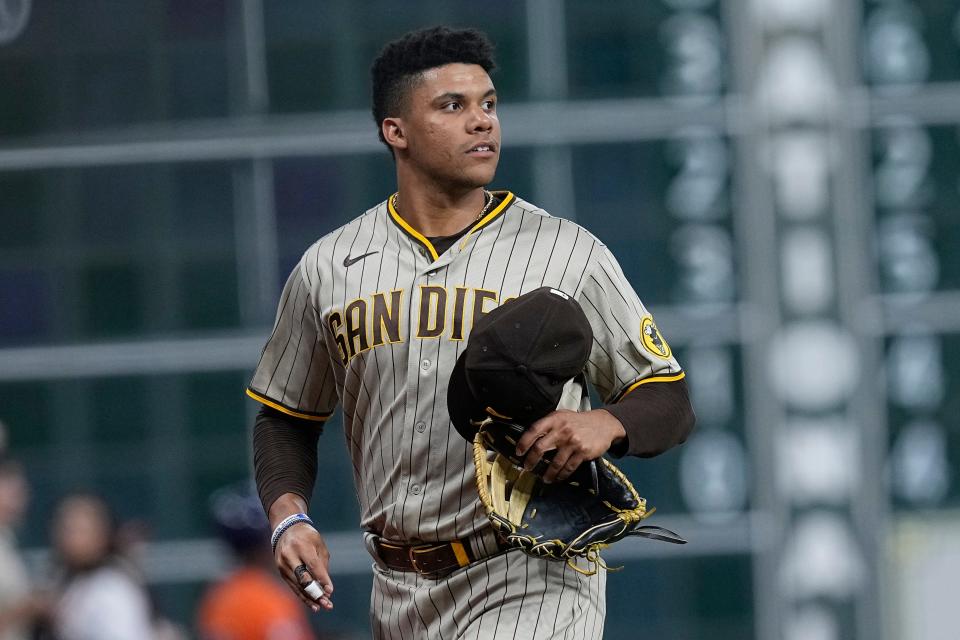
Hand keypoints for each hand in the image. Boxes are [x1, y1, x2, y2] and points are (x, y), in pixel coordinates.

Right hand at [269, 494, 333, 612]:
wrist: (286, 529)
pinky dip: (302, 596)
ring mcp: (283, 564)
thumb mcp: (318, 544)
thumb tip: (325, 585)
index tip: (330, 591)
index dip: (322, 579)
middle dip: (315, 592)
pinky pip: (293, 586)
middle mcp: (290, 556)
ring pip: (297, 585)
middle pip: (303, 578)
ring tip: (322, 606)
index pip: (312, 565)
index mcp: (301, 545)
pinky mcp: (281, 571)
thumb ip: (322, 563)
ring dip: (310, 598)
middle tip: (327, 603)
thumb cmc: (307, 537)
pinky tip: (312, 604)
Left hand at [515, 409, 625, 482]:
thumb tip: (530, 437)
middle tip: (527, 467)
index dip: (524, 442)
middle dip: (531, 460)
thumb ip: (549, 424)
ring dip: (548, 473)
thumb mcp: (563, 416)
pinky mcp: (582, 452)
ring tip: (544, 479)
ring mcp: (573, 442)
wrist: (604, 424)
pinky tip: (558, 478)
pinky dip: (562, 475)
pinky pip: (568, 467)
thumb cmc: (579, 421)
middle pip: (540, 448)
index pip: (534, 430)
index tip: (519, 452)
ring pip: (555, 462)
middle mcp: (562, 430)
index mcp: (555, 419)